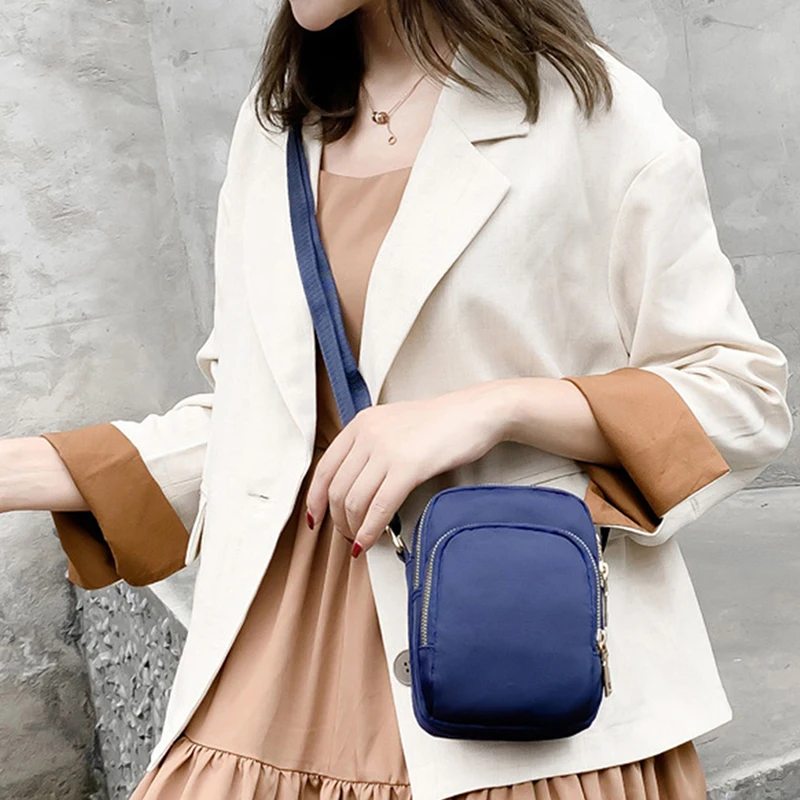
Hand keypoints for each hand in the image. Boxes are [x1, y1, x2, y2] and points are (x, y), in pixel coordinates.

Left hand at [304, 383, 507, 556]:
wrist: (477, 413)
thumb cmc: (443, 423)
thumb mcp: (395, 425)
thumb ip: (372, 447)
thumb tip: (356, 484)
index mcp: (361, 423)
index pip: (324, 468)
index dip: (315, 499)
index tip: (316, 518)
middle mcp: (368, 434)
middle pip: (336, 489)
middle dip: (338, 520)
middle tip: (347, 535)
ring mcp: (386, 449)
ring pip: (353, 501)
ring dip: (353, 528)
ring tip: (361, 540)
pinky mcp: (408, 467)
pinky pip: (379, 508)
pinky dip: (370, 531)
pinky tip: (371, 542)